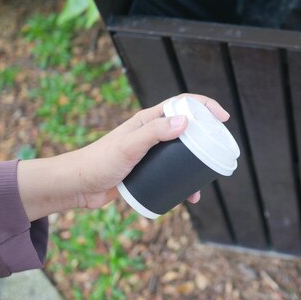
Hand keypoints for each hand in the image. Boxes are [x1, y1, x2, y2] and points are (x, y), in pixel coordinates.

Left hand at [17, 94, 229, 220]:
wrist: (77, 185)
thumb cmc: (99, 161)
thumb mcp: (129, 146)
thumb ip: (155, 133)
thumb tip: (185, 122)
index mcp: (148, 120)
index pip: (183, 104)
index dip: (205, 106)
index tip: (223, 118)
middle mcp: (151, 133)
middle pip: (186, 128)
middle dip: (205, 136)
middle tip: (218, 150)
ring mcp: (149, 152)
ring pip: (181, 153)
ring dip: (196, 163)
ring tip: (205, 179)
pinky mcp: (146, 170)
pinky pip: (171, 172)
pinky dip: (182, 182)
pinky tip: (187, 195)